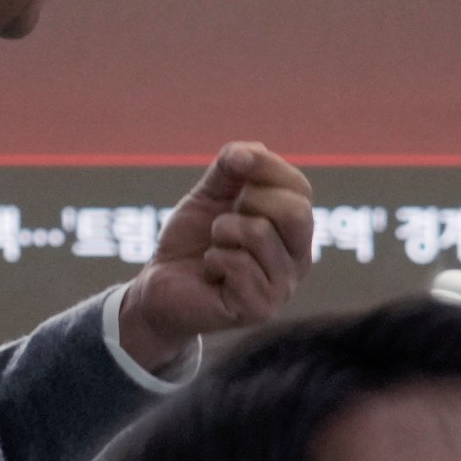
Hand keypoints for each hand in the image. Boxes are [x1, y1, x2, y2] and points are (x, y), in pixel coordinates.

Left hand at [117, 142, 313, 369]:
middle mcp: (297, 259)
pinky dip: (213, 259)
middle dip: (249, 201)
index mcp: (293, 229)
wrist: (161, 286)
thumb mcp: (210, 196)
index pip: (299, 187)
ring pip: (259, 234)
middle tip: (225, 217)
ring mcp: (282, 287)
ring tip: (214, 248)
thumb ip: (231, 169)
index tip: (233, 162)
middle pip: (296, 212)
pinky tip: (211, 272)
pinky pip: (238, 264)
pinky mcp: (259, 309)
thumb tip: (248, 152)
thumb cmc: (192, 242)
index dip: (265, 166)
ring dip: (222, 232)